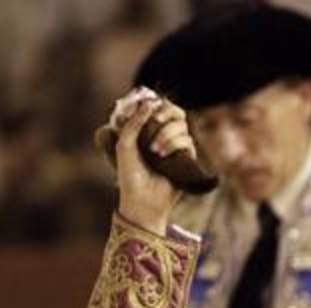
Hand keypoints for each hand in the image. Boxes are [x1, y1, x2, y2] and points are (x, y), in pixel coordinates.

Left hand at [116, 99, 194, 234]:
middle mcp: (161, 136)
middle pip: (174, 111)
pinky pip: (186, 139)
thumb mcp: (124, 146)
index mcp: (145, 132)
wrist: (141, 201)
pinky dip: (173, 143)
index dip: (154, 104)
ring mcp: (174, 145)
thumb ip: (133, 123)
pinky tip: (162, 155)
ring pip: (180, 124)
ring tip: (153, 150)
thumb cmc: (129, 176)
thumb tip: (149, 102)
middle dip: (165, 112)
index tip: (147, 105)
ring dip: (165, 133)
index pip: (156, 108)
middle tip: (156, 119)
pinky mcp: (186, 156)